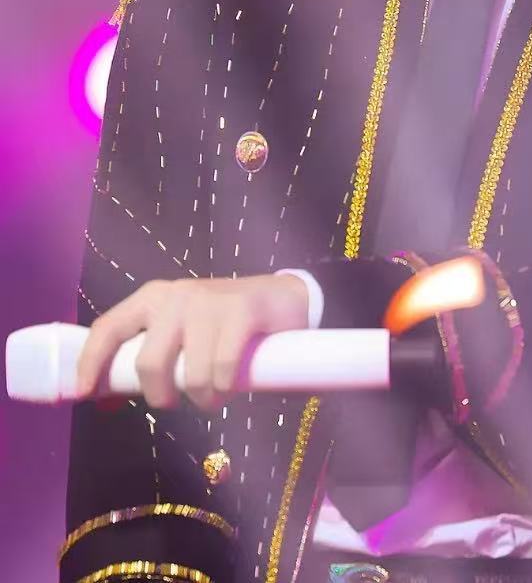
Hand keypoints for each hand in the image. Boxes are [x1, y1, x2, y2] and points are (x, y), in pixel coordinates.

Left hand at [75, 273, 309, 411]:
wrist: (282, 300)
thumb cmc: (222, 325)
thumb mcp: (179, 336)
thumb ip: (147, 359)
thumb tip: (103, 399)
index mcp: (153, 298)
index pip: (109, 327)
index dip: (91, 362)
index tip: (83, 393)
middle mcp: (176, 295)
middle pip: (148, 363)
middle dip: (162, 396)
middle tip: (177, 401)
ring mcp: (209, 301)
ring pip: (190, 373)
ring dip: (203, 398)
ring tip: (213, 394)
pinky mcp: (242, 309)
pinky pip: (221, 367)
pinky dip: (224, 387)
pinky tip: (230, 384)